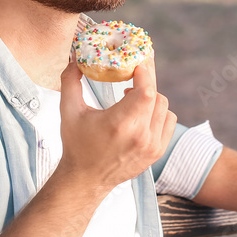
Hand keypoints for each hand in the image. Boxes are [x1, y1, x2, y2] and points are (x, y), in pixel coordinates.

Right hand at [55, 57, 176, 192]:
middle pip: (156, 96)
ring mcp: (152, 146)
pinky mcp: (156, 152)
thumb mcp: (69, 111)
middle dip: (146, 80)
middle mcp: (140, 136)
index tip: (136, 63)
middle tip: (136, 70)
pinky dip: (159, 112)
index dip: (144, 72)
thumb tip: (74, 58)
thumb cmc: (77, 145)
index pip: (146, 90)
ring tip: (132, 96)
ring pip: (163, 107)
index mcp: (120, 124)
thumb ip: (70, 81)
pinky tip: (142, 112)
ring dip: (151, 97)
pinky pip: (168, 122)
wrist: (85, 179)